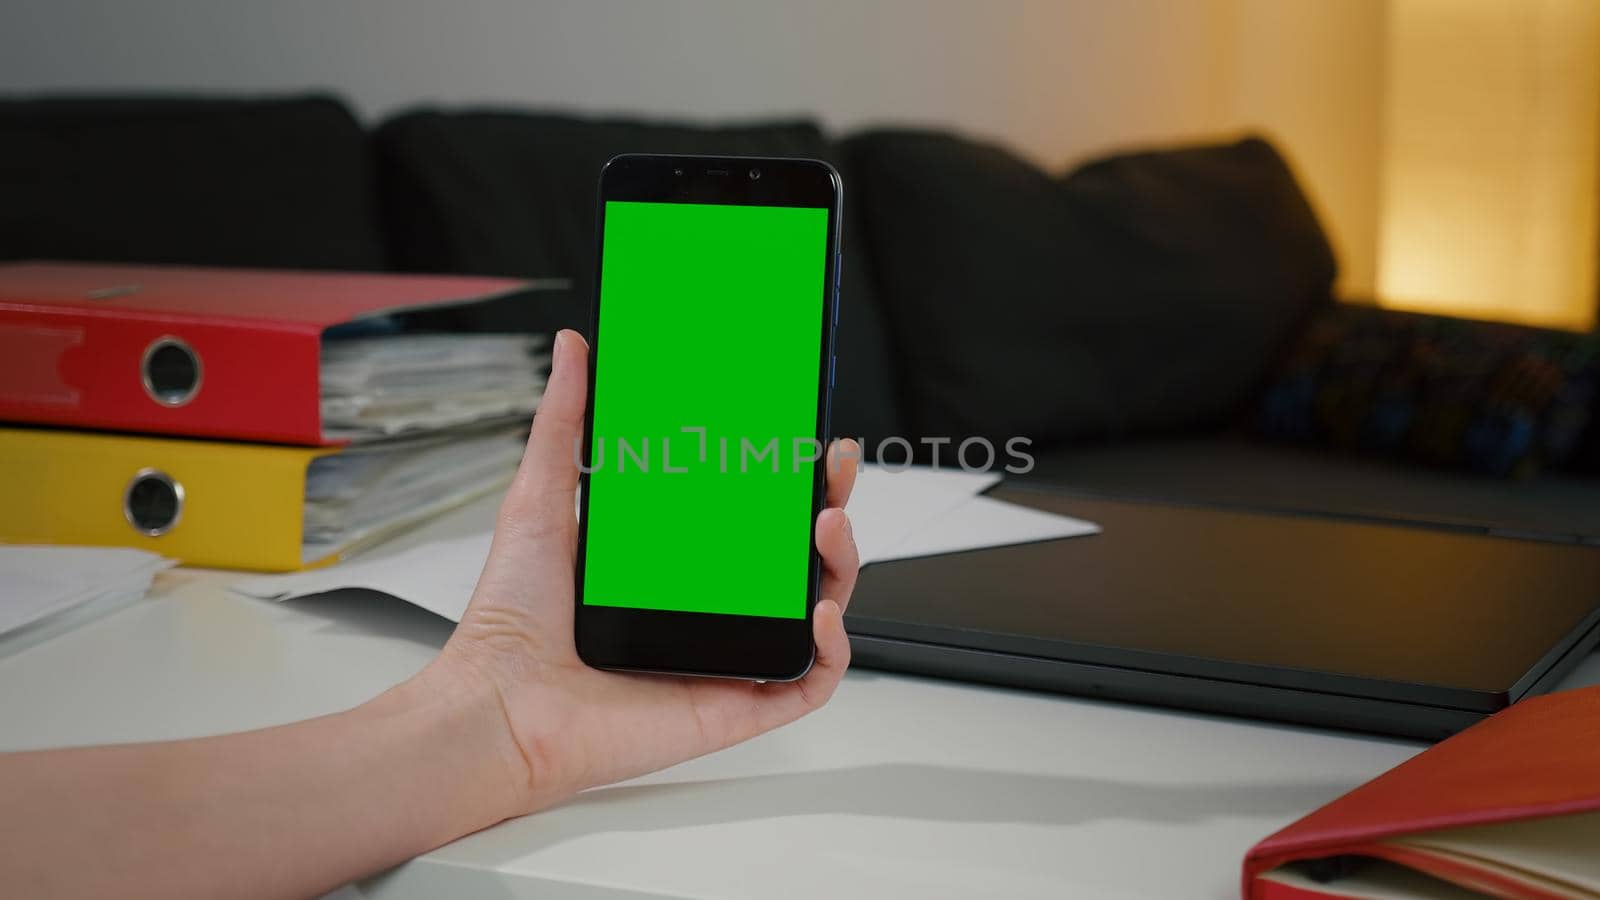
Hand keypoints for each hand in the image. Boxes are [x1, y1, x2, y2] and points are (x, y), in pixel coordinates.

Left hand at [429, 329, 860, 815]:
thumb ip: (564, 422)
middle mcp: (710, 605)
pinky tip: (816, 610)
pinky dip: (832, 648)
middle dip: (833, 504)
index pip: (755, 510)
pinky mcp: (734, 705)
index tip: (807, 435)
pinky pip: (809, 681)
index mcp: (677, 559)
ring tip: (826, 525)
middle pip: (800, 553)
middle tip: (833, 467)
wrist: (498, 706)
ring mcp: (728, 653)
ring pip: (819, 608)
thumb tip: (572, 349)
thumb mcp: (541, 499)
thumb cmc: (512, 620)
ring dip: (841, 563)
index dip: (793, 474)